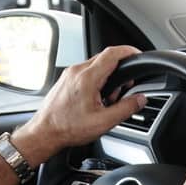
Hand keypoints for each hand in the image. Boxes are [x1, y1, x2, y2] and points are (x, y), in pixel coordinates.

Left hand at [11, 45, 145, 163]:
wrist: (44, 132)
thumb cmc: (67, 128)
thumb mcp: (104, 122)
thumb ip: (126, 108)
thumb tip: (140, 99)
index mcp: (87, 78)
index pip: (112, 54)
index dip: (129, 51)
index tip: (138, 55)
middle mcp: (77, 71)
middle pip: (105, 58)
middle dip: (120, 70)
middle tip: (126, 87)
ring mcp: (70, 74)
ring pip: (96, 65)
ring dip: (108, 77)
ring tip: (109, 99)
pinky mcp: (66, 79)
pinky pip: (86, 72)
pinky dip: (97, 80)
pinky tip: (97, 98)